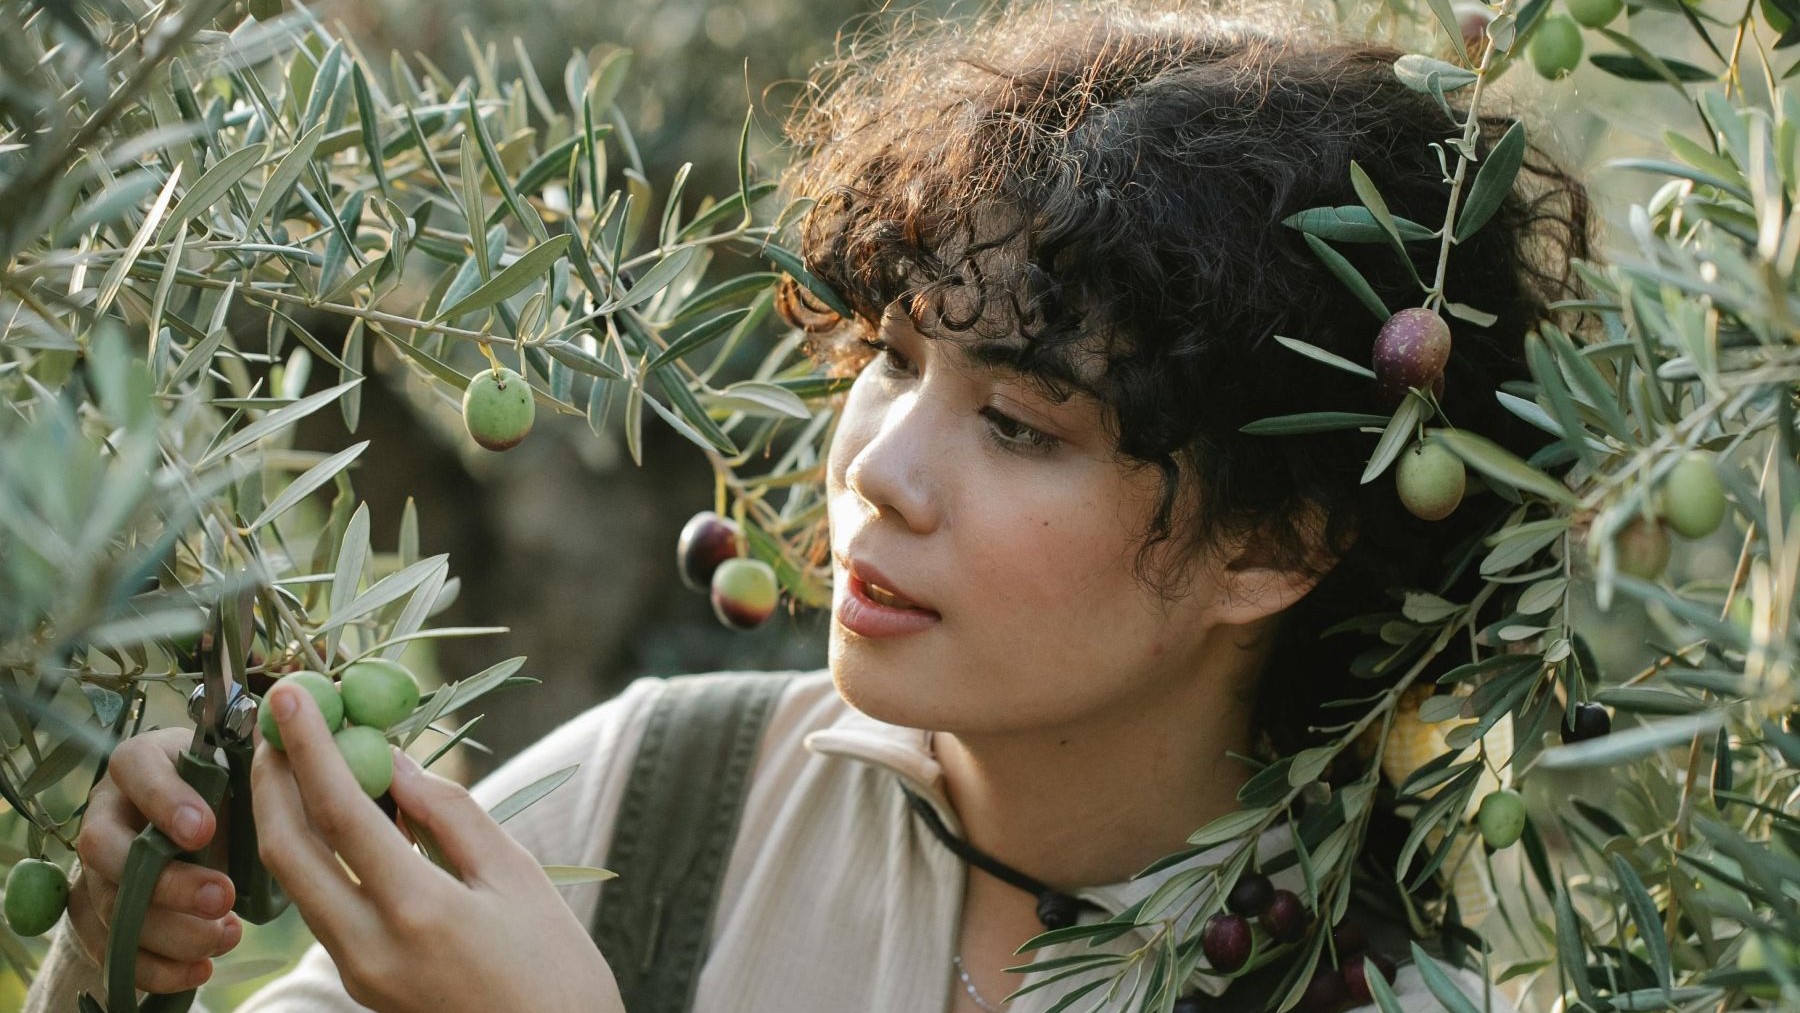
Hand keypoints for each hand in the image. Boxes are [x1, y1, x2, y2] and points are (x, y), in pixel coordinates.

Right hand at [68, 728, 243, 992]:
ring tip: (226, 935)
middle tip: (223, 897)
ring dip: (168, 930)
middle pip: (107, 848)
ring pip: (110, 903)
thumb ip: (263, 762)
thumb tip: (293, 747)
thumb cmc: (232, 788)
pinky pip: (110, 948)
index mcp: (142, 762)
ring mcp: (96, 865)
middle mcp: (108, 811)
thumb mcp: (248, 768)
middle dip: (166, 881)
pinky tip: (200, 968)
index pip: (136, 768)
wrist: (209, 831)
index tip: (206, 830)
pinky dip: (155, 966)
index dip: (164, 800)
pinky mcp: (99, 913)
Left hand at [250, 681, 624, 1012]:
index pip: (340, 812)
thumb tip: (391, 762)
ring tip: (301, 758)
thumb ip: (451, 813)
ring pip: (296, 882)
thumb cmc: (556, 967)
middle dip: (272, 779)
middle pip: (288, 851)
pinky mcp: (360, 983)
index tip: (291, 694)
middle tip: (278, 724)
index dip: (310, 746)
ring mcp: (358, 972)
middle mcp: (369, 946)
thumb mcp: (517, 875)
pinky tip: (338, 818)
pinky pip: (322, 905)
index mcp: (417, 910)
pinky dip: (317, 852)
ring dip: (286, 814)